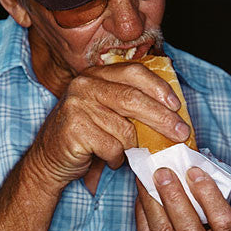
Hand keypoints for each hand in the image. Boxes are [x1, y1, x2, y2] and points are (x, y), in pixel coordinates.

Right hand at [30, 62, 189, 186]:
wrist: (49, 158)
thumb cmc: (86, 133)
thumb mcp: (107, 110)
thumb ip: (131, 103)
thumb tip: (172, 111)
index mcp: (96, 74)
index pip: (134, 72)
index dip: (159, 88)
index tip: (177, 105)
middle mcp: (85, 84)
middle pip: (133, 98)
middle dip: (162, 118)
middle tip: (181, 133)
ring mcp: (77, 105)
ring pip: (125, 128)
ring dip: (132, 146)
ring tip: (124, 150)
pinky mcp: (74, 128)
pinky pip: (112, 147)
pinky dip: (116, 158)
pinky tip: (109, 158)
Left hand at [135, 167, 230, 230]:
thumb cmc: (213, 226)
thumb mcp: (222, 216)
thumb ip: (212, 196)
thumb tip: (191, 163)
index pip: (223, 223)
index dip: (209, 195)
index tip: (195, 171)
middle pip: (189, 230)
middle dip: (174, 197)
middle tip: (164, 172)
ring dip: (153, 201)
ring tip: (148, 177)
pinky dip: (143, 209)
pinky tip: (143, 191)